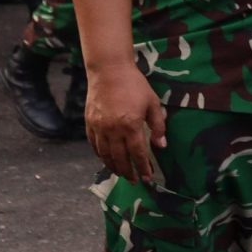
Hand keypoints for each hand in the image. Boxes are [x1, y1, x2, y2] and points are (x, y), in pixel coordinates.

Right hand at [86, 64, 166, 184]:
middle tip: (134, 181)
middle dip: (128, 171)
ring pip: (105, 154)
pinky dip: (100, 155)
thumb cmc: (135, 85)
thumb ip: (157, 126)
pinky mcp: (89, 123)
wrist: (109, 71)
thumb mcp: (153, 103)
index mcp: (131, 125)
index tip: (148, 177)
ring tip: (121, 173)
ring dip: (113, 166)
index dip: (143, 167)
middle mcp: (113, 130)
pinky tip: (106, 159)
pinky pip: (94, 145)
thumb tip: (161, 146)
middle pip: (120, 158)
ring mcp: (99, 127)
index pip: (138, 153)